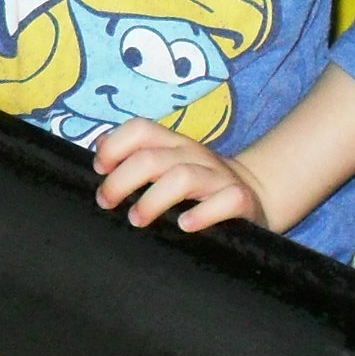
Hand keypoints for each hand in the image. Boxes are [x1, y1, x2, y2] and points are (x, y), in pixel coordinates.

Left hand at [91, 119, 268, 232]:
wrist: (256, 194)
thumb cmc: (199, 187)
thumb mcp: (169, 165)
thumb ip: (136, 158)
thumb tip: (97, 152)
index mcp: (173, 144)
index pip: (140, 129)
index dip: (114, 147)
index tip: (99, 171)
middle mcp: (194, 154)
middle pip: (151, 158)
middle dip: (121, 181)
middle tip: (107, 203)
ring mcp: (219, 176)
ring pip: (182, 177)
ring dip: (153, 200)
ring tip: (137, 219)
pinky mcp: (241, 200)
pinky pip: (226, 201)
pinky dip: (202, 214)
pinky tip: (185, 226)